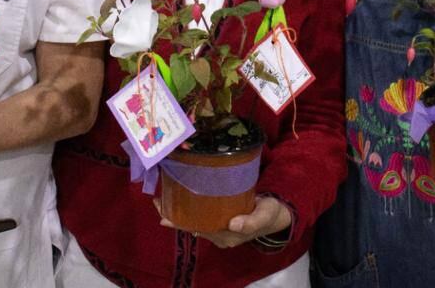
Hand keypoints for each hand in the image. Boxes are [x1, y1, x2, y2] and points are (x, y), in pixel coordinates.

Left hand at [155, 196, 291, 248]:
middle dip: (174, 216)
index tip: (164, 214)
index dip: (181, 223)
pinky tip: (178, 200)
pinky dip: (188, 209)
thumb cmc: (270, 213)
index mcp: (228, 236)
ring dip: (178, 212)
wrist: (278, 214)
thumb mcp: (265, 215)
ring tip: (160, 200)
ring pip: (195, 221)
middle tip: (156, 202)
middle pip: (193, 226)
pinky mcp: (221, 219)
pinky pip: (201, 216)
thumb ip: (251, 221)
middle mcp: (220, 234)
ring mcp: (219, 228)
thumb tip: (233, 224)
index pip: (199, 229)